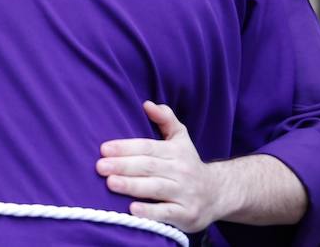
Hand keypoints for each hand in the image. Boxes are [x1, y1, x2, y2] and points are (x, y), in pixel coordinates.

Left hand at [97, 101, 222, 232]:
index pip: (148, 147)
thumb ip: (166, 119)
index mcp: (176, 152)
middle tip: (100, 167)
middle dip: (123, 166)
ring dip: (133, 186)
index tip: (103, 149)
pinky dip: (151, 212)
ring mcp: (186, 194)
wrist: (219, 193)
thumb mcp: (181, 138)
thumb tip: (147, 103)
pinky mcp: (188, 215)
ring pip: (157, 188)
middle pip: (149, 167)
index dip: (125, 148)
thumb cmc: (188, 163)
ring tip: (111, 183)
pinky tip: (132, 210)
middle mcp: (181, 171)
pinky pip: (168, 213)